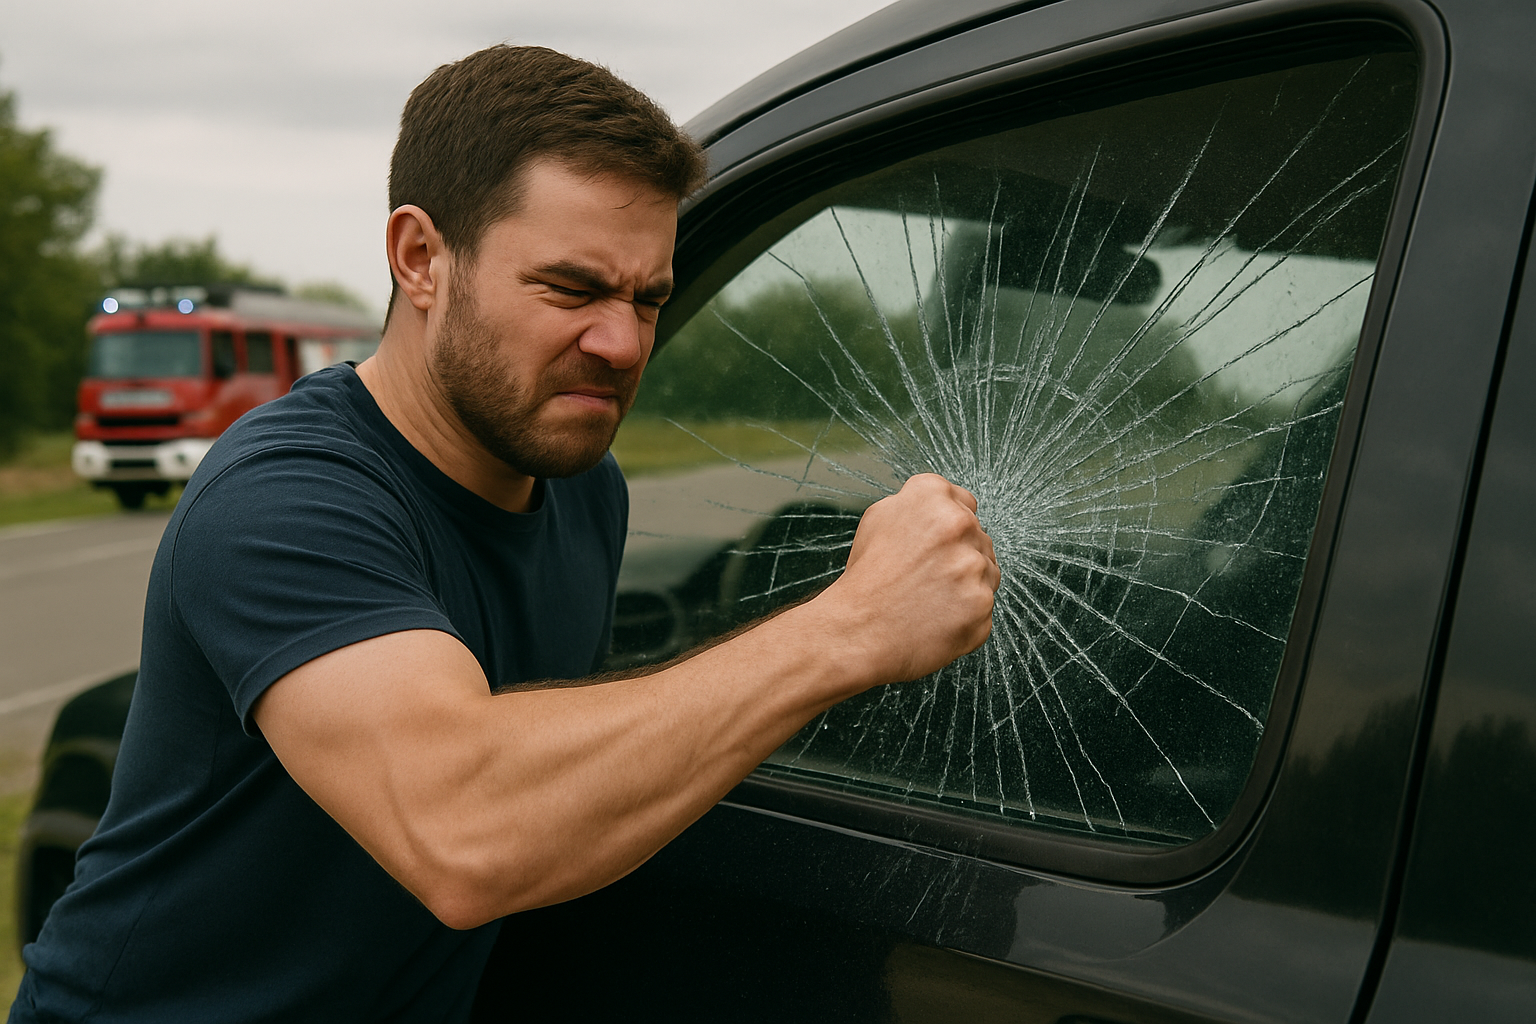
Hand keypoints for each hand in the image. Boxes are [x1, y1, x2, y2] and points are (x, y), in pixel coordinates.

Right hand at [816, 473, 999, 685]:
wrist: (857, 632)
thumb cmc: (865, 580)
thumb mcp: (877, 520)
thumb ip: (916, 505)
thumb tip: (939, 507)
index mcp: (932, 497)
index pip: (962, 501)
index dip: (947, 527)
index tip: (934, 544)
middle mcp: (959, 524)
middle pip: (978, 537)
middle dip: (958, 555)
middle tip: (925, 575)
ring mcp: (974, 566)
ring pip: (986, 571)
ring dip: (966, 584)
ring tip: (928, 598)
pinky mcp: (982, 605)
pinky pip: (983, 607)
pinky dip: (965, 615)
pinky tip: (936, 617)